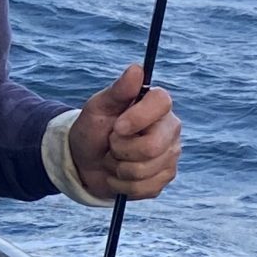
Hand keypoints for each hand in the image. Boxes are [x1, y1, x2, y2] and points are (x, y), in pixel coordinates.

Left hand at [68, 64, 181, 201]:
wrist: (85, 161)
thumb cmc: (93, 129)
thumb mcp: (98, 107)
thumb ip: (118, 90)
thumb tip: (137, 68)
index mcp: (157, 104)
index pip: (161, 102)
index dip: (137, 118)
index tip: (117, 126)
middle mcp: (171, 128)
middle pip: (152, 147)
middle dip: (120, 149)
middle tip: (111, 143)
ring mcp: (170, 155)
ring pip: (144, 171)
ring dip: (118, 168)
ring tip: (113, 158)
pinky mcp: (164, 178)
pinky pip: (143, 188)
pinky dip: (121, 184)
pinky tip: (119, 174)